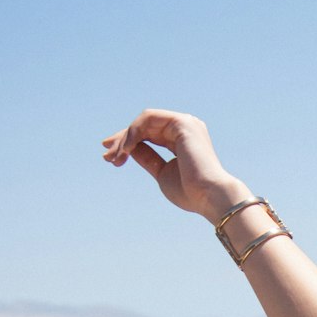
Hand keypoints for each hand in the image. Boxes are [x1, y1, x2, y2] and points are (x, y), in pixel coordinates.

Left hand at [101, 109, 244, 222]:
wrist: (210, 197)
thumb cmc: (191, 193)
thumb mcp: (161, 173)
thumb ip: (147, 158)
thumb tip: (129, 148)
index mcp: (182, 140)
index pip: (149, 134)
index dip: (127, 143)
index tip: (110, 156)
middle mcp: (185, 128)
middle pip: (144, 126)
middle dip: (122, 139)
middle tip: (106, 154)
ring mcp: (184, 123)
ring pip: (144, 121)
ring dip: (126, 138)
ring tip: (116, 156)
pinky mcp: (181, 122)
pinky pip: (148, 119)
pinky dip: (133, 132)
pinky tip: (126, 149)